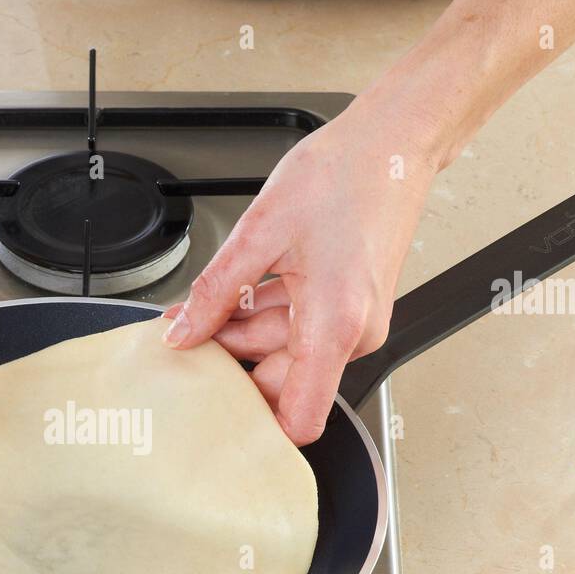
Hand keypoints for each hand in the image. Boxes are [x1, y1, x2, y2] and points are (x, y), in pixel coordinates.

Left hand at [161, 105, 436, 442]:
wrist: (392, 143)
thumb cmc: (346, 176)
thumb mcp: (259, 232)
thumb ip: (215, 290)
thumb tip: (182, 332)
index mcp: (335, 325)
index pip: (300, 419)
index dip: (258, 430)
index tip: (216, 420)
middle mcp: (351, 334)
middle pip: (280, 381)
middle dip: (230, 363)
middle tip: (185, 338)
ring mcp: (352, 322)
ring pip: (282, 352)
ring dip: (239, 334)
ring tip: (200, 308)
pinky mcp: (347, 307)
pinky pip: (296, 328)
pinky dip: (261, 315)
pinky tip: (230, 295)